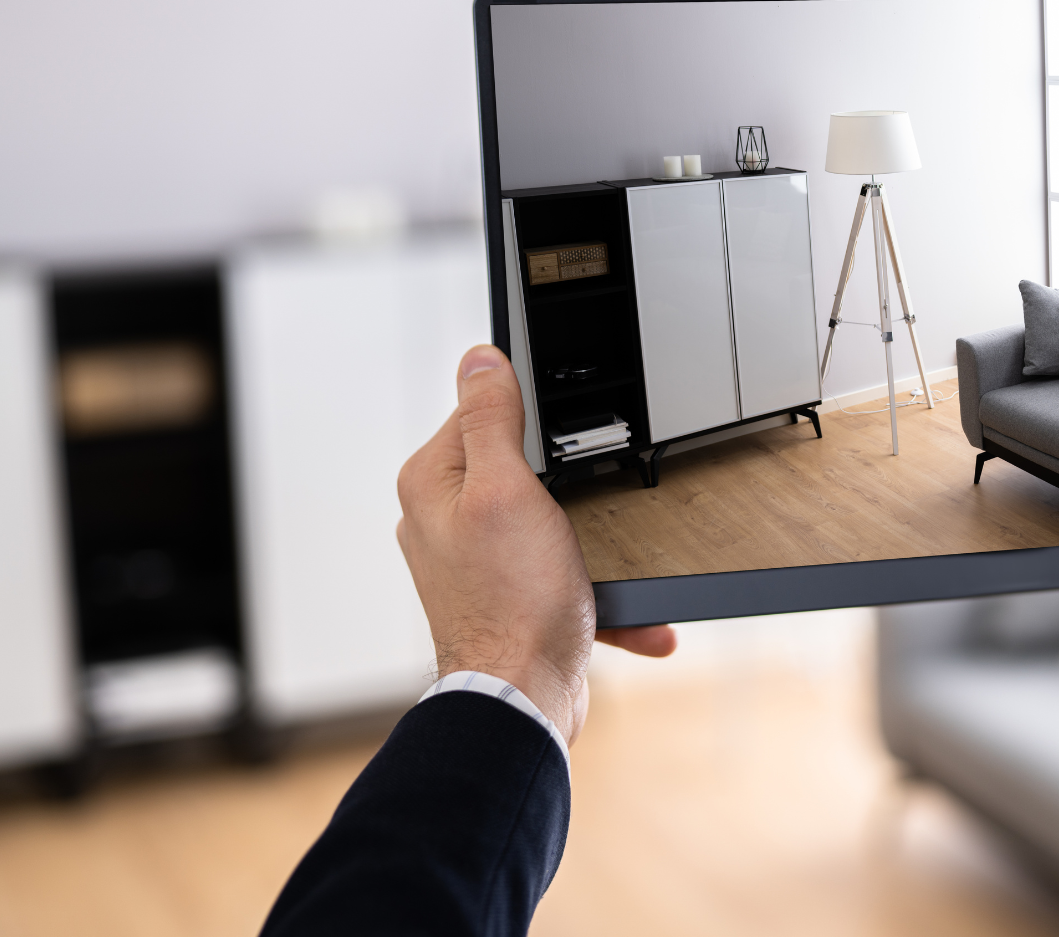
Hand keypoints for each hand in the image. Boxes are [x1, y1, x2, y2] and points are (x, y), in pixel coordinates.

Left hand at [396, 344, 674, 743]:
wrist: (525, 700)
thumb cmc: (513, 603)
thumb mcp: (507, 489)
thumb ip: (491, 420)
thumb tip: (479, 358)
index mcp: (432, 485)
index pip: (478, 412)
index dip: (529, 416)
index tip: (567, 434)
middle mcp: (443, 522)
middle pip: (519, 466)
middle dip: (569, 482)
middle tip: (590, 497)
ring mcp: (475, 564)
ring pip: (547, 523)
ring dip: (590, 542)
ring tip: (603, 558)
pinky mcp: (508, 599)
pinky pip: (560, 576)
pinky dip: (596, 591)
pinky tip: (626, 610)